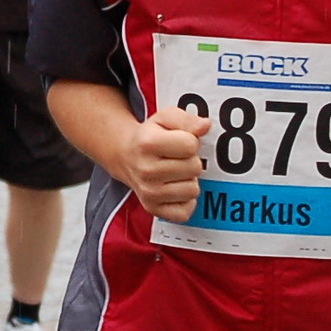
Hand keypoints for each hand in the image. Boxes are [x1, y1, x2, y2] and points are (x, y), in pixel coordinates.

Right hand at [117, 105, 210, 222]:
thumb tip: (205, 126)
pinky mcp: (153, 209)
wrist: (125, 156)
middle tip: (177, 157)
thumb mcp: (165, 118)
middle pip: (194, 168)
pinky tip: (175, 188)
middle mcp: (146, 170)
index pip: (191, 145)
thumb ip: (187, 119)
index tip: (179, 141)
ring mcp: (149, 192)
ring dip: (188, 180)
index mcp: (148, 143)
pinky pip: (185, 212)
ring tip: (175, 172)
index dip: (191, 141)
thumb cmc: (150, 136)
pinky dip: (185, 201)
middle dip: (191, 160)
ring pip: (193, 190)